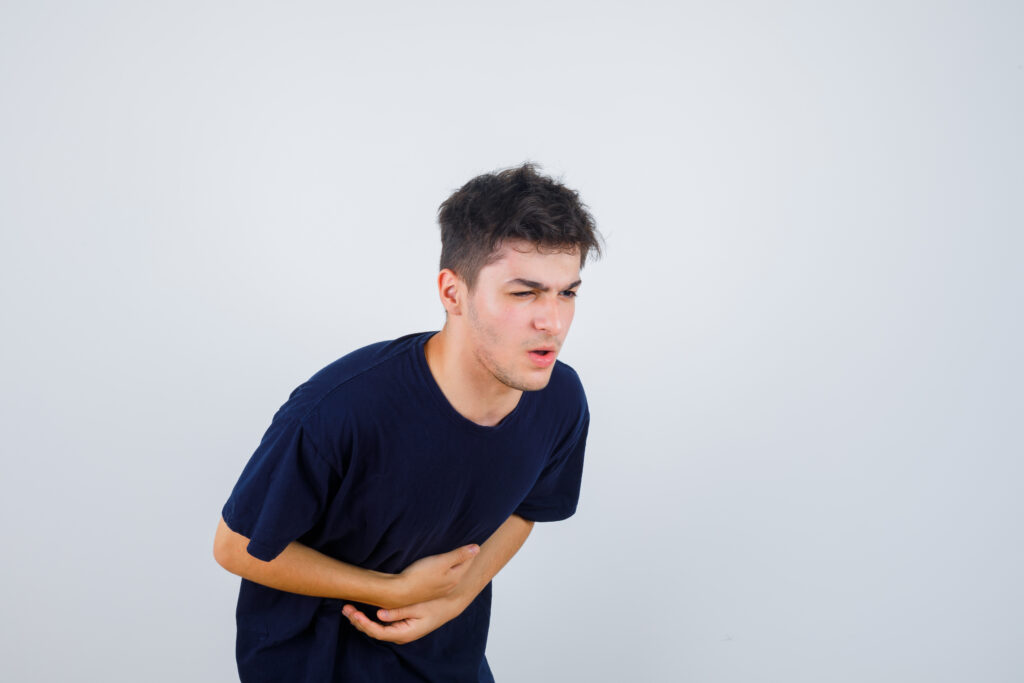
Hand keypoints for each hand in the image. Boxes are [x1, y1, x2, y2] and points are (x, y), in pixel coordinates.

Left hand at [342, 596, 464, 644]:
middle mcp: (400, 635)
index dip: (363, 623)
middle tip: (346, 608)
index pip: (378, 632)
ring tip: (349, 609)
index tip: (353, 613)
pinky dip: (369, 619)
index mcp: (404, 633)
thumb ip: (398, 612)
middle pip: (373, 632)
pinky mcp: (400, 626)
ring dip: (361, 620)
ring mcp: (400, 632)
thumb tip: (378, 615)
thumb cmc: (435, 605)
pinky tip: (361, 611)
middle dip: (358, 621)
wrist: (449, 605)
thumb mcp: (417, 607)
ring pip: (375, 629)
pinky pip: (381, 626)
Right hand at [392, 544, 478, 605]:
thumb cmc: (420, 575)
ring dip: (453, 564)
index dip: (471, 550)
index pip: (468, 560)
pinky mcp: (429, 591)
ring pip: (451, 574)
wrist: (399, 593)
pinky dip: (443, 571)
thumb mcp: (441, 562)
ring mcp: (440, 589)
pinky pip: (441, 578)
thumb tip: (477, 548)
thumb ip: (459, 555)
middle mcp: (450, 585)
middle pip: (461, 568)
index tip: (474, 541)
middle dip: (464, 557)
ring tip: (454, 554)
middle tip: (467, 546)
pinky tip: (438, 568)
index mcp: (455, 577)